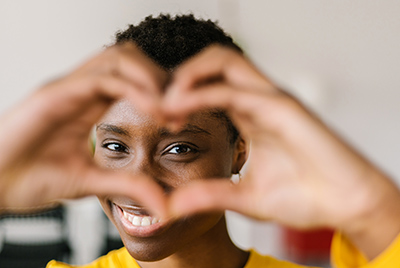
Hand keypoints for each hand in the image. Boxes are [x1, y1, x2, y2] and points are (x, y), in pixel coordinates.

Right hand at [0, 43, 167, 217]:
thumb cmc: (30, 180)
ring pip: (120, 57)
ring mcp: (67, 88)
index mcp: (88, 103)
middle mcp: (80, 89)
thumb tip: (163, 206)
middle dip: (161, 78)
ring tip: (169, 111)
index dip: (161, 91)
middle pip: (130, 57)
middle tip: (181, 109)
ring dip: (151, 78)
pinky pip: (103, 77)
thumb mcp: (91, 182)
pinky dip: (135, 89)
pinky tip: (153, 112)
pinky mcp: (54, 94)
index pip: (132, 77)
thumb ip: (127, 186)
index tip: (180, 119)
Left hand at [163, 45, 399, 258]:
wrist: (347, 205)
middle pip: (214, 63)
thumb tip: (172, 206)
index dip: (181, 96)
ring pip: (223, 62)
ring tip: (163, 101)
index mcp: (251, 116)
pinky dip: (201, 93)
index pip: (210, 86)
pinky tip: (178, 108)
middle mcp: (260, 101)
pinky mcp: (283, 107)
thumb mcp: (246, 198)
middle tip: (156, 103)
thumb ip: (210, 196)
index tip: (161, 119)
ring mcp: (271, 100)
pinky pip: (233, 89)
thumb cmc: (305, 198)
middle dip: (179, 76)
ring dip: (187, 75)